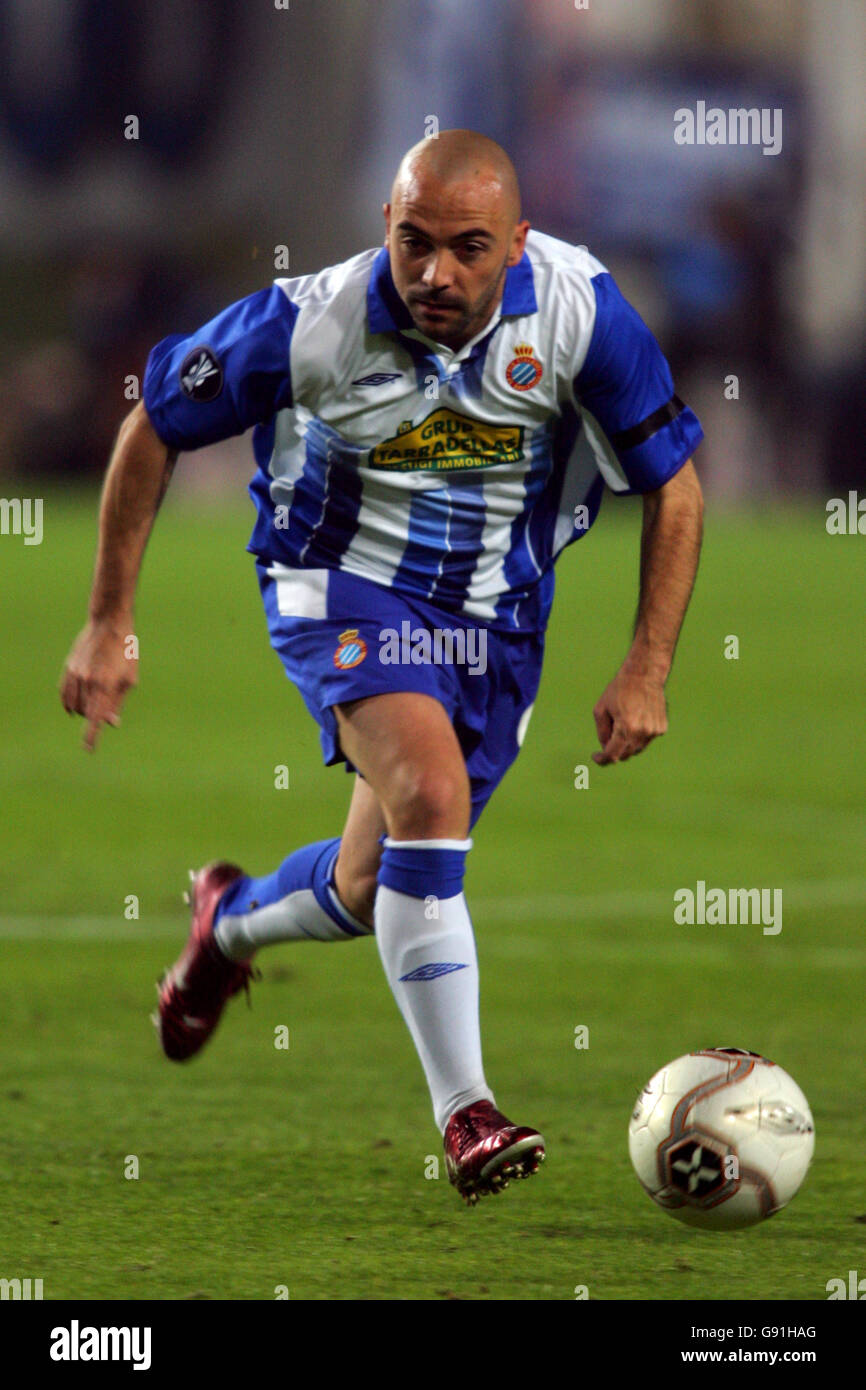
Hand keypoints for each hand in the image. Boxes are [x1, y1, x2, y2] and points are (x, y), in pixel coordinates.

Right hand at [60, 619, 137, 750]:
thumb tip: (111, 723)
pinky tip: (76, 703)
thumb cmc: (125, 652)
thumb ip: (118, 702)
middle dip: (94, 716)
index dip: (91, 736)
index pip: (95, 718)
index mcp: (106, 685)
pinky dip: (69, 702)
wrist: (108, 624)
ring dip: (82, 709)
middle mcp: (87, 681)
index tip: (88, 749)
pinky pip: (64, 693)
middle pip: (85, 713)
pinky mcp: (68, 668)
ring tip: (94, 700)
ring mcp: (75, 674)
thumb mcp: (130, 679)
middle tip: (106, 710)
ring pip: (73, 705)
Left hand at [592, 668, 667, 764]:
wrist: (644, 675)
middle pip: (625, 754)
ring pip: (637, 749)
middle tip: (607, 739)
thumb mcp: (601, 709)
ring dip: (627, 743)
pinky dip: (638, 736)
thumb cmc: (619, 690)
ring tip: (622, 723)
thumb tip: (605, 747)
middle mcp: (642, 732)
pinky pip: (646, 740)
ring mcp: (654, 731)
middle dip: (614, 750)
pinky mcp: (661, 728)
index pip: (613, 755)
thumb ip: (602, 732)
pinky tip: (635, 720)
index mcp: (626, 728)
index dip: (602, 759)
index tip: (596, 756)